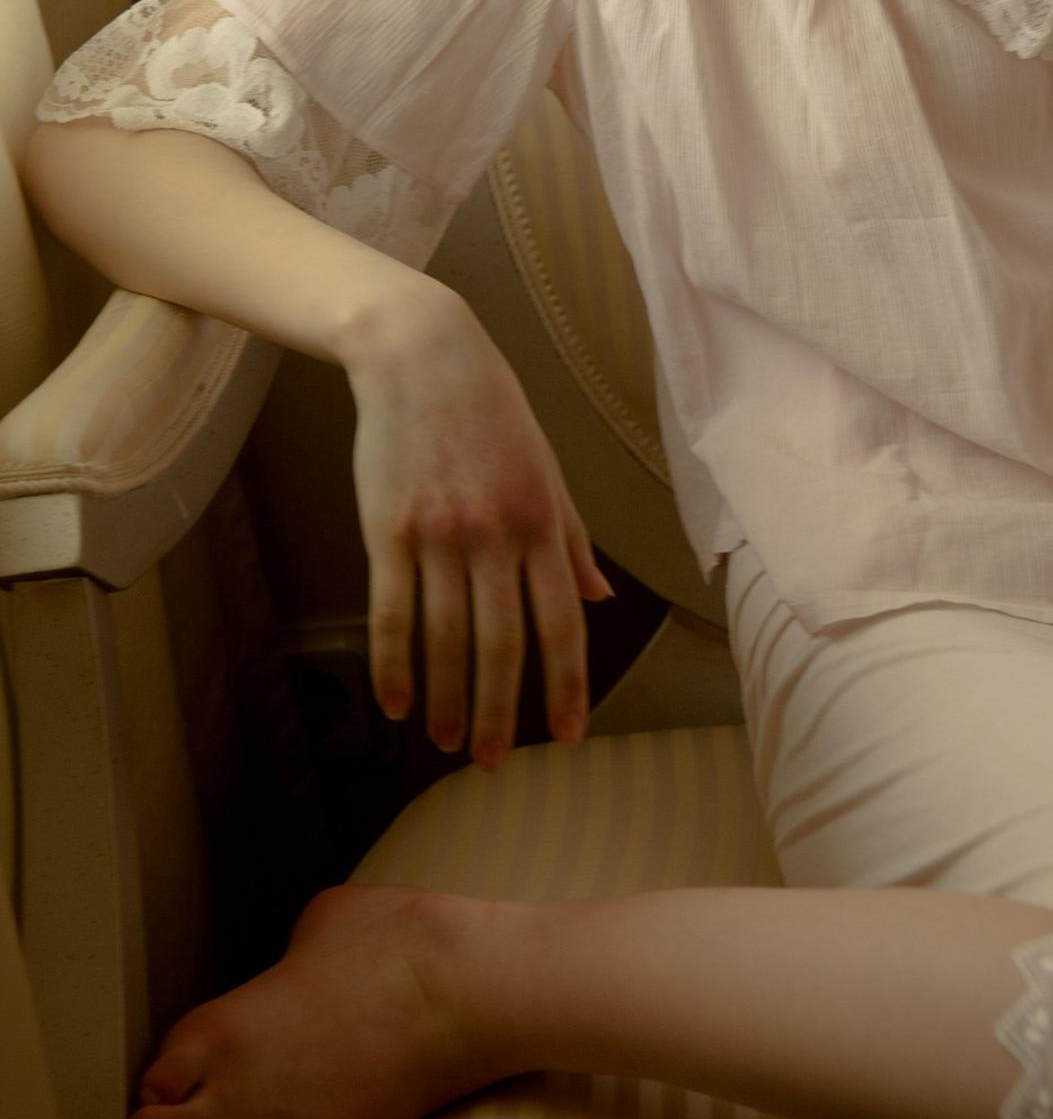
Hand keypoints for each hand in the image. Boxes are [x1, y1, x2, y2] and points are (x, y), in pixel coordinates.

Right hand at [346, 294, 614, 767]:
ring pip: (444, 640)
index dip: (565, 687)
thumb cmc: (492, 412)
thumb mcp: (547, 470)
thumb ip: (571, 539)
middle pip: (499, 646)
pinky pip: (392, 612)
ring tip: (444, 742)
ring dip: (445, 701)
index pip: (561, 624)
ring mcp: (439, 534)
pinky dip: (392, 665)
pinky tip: (395, 703)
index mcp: (543, 523)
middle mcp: (495, 535)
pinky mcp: (387, 529)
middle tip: (492, 762)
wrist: (422, 355)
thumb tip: (600, 598)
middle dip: (498, 713)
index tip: (567, 736)